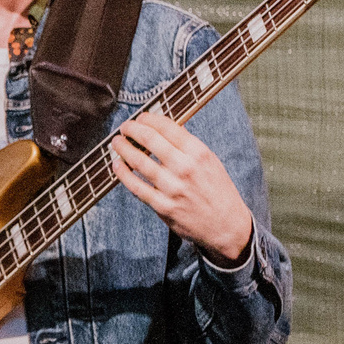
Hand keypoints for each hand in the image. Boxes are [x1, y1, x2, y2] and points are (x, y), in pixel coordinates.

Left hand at [108, 108, 255, 263]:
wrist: (227, 225)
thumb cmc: (217, 191)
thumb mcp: (210, 162)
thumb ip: (188, 146)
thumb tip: (162, 128)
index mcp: (199, 153)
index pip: (168, 127)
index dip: (149, 119)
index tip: (141, 117)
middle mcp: (185, 168)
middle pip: (150, 139)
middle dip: (132, 129)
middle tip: (125, 127)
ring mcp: (172, 188)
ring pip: (138, 161)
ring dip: (123, 149)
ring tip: (116, 143)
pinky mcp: (162, 206)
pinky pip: (135, 186)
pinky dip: (122, 173)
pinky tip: (117, 165)